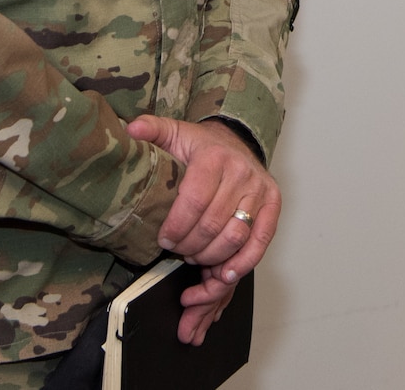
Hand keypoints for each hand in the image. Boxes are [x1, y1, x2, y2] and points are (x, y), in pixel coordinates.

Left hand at [127, 116, 280, 344]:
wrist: (235, 141)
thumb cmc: (201, 146)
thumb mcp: (173, 133)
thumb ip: (152, 130)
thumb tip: (131, 128)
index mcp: (214, 156)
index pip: (194, 200)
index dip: (176, 227)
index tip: (163, 239)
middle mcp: (241, 172)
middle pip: (213, 224)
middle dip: (189, 246)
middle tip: (176, 251)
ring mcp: (260, 189)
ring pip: (235, 236)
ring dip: (211, 257)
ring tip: (194, 258)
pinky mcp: (273, 204)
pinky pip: (261, 240)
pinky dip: (243, 262)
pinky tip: (225, 274)